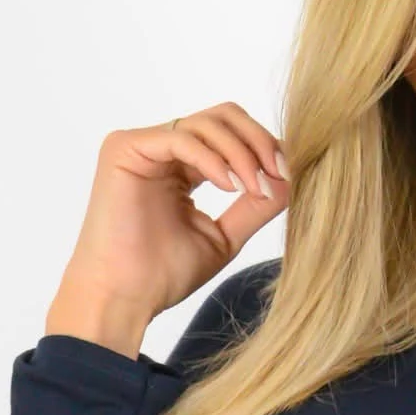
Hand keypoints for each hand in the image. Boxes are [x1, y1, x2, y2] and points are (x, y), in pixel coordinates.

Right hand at [49, 102, 289, 330]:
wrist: (125, 297)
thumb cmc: (163, 274)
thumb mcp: (224, 235)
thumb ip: (254, 206)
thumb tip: (290, 179)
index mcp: (184, 167)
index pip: (232, 135)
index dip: (264, 150)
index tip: (289, 177)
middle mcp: (163, 149)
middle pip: (223, 117)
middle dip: (258, 141)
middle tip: (279, 172)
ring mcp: (143, 145)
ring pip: (207, 123)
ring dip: (241, 153)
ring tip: (254, 188)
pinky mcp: (125, 148)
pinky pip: (181, 137)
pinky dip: (212, 159)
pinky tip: (229, 186)